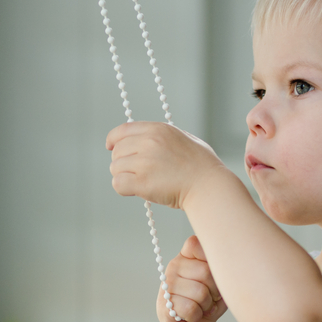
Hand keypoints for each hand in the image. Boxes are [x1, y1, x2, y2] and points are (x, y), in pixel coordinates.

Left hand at [106, 122, 223, 208]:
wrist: (210, 186)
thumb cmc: (202, 166)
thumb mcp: (183, 138)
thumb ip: (161, 136)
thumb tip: (143, 139)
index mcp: (158, 129)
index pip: (122, 130)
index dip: (113, 140)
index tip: (111, 147)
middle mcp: (149, 142)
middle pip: (117, 152)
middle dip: (122, 163)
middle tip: (136, 173)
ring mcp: (145, 162)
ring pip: (115, 169)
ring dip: (124, 177)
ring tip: (141, 183)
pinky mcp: (142, 182)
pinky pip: (118, 184)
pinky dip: (123, 189)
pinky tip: (136, 191)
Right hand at [158, 236, 228, 321]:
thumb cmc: (210, 302)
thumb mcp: (221, 283)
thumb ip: (221, 270)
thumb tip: (225, 267)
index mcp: (187, 256)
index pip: (195, 243)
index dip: (211, 260)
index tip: (215, 275)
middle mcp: (174, 266)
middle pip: (205, 271)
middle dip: (215, 291)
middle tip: (210, 298)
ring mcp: (167, 285)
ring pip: (200, 293)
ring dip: (206, 306)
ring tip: (201, 308)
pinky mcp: (164, 304)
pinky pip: (190, 309)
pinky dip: (197, 317)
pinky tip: (191, 316)